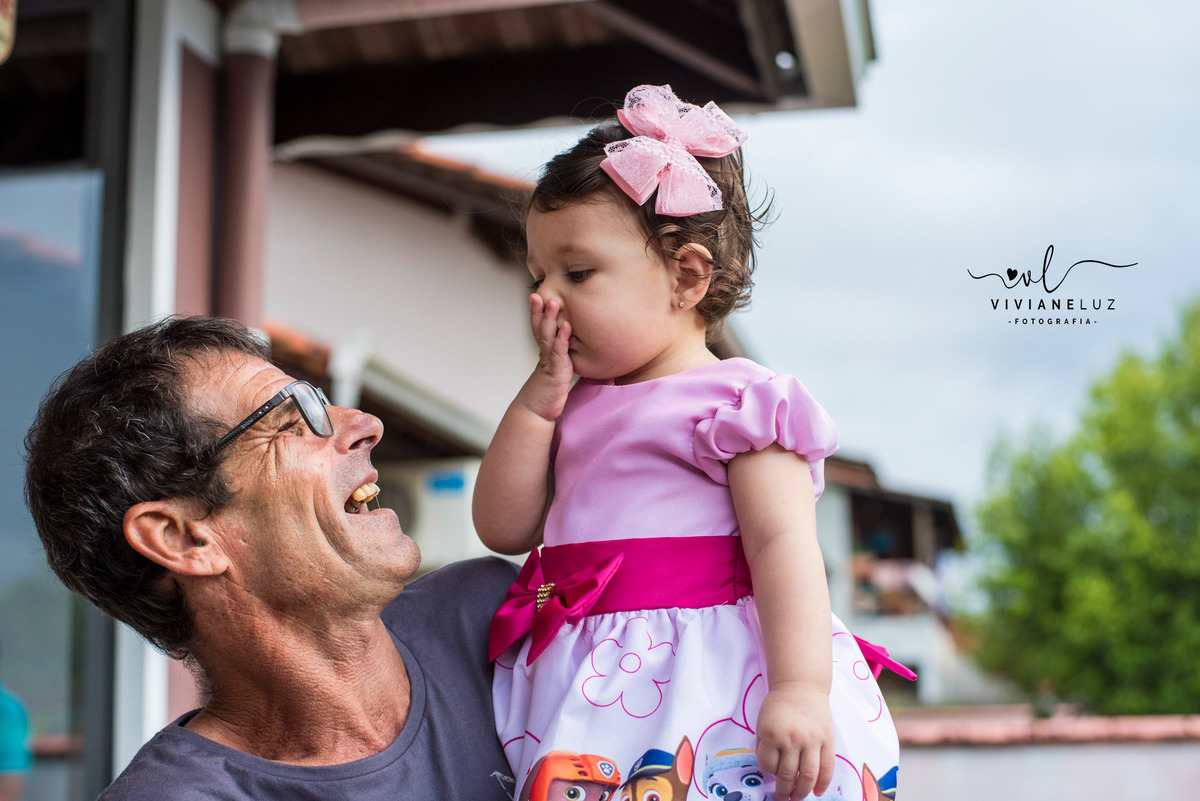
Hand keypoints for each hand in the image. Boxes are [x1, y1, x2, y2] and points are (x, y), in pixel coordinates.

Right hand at [517, 294, 573, 421]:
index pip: (539, 328)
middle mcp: (544, 354)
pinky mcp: (556, 372)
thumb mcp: (556, 370)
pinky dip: (562, 339)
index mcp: (545, 352)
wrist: (538, 411)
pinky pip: (559, 353)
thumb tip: (574, 343)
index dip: (537, 312)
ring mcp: (549, 362)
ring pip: (548, 337)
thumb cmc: (549, 391)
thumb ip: (561, 356)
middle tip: (539, 292)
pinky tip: (566, 327)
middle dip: (539, 310)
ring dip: (550, 319)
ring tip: (553, 302)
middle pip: (540, 328)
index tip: (537, 295)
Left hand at [755, 684, 834, 798]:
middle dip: (784, 791)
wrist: (800, 686)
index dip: (768, 772)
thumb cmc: (778, 705)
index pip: (768, 765)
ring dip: (802, 791)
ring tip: (797, 798)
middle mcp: (791, 738)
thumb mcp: (762, 722)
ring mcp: (811, 740)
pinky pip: (827, 766)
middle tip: (782, 798)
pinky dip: (823, 783)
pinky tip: (818, 791)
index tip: (771, 772)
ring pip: (809, 775)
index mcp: (771, 734)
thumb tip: (772, 771)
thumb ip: (765, 746)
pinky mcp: (827, 739)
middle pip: (788, 775)